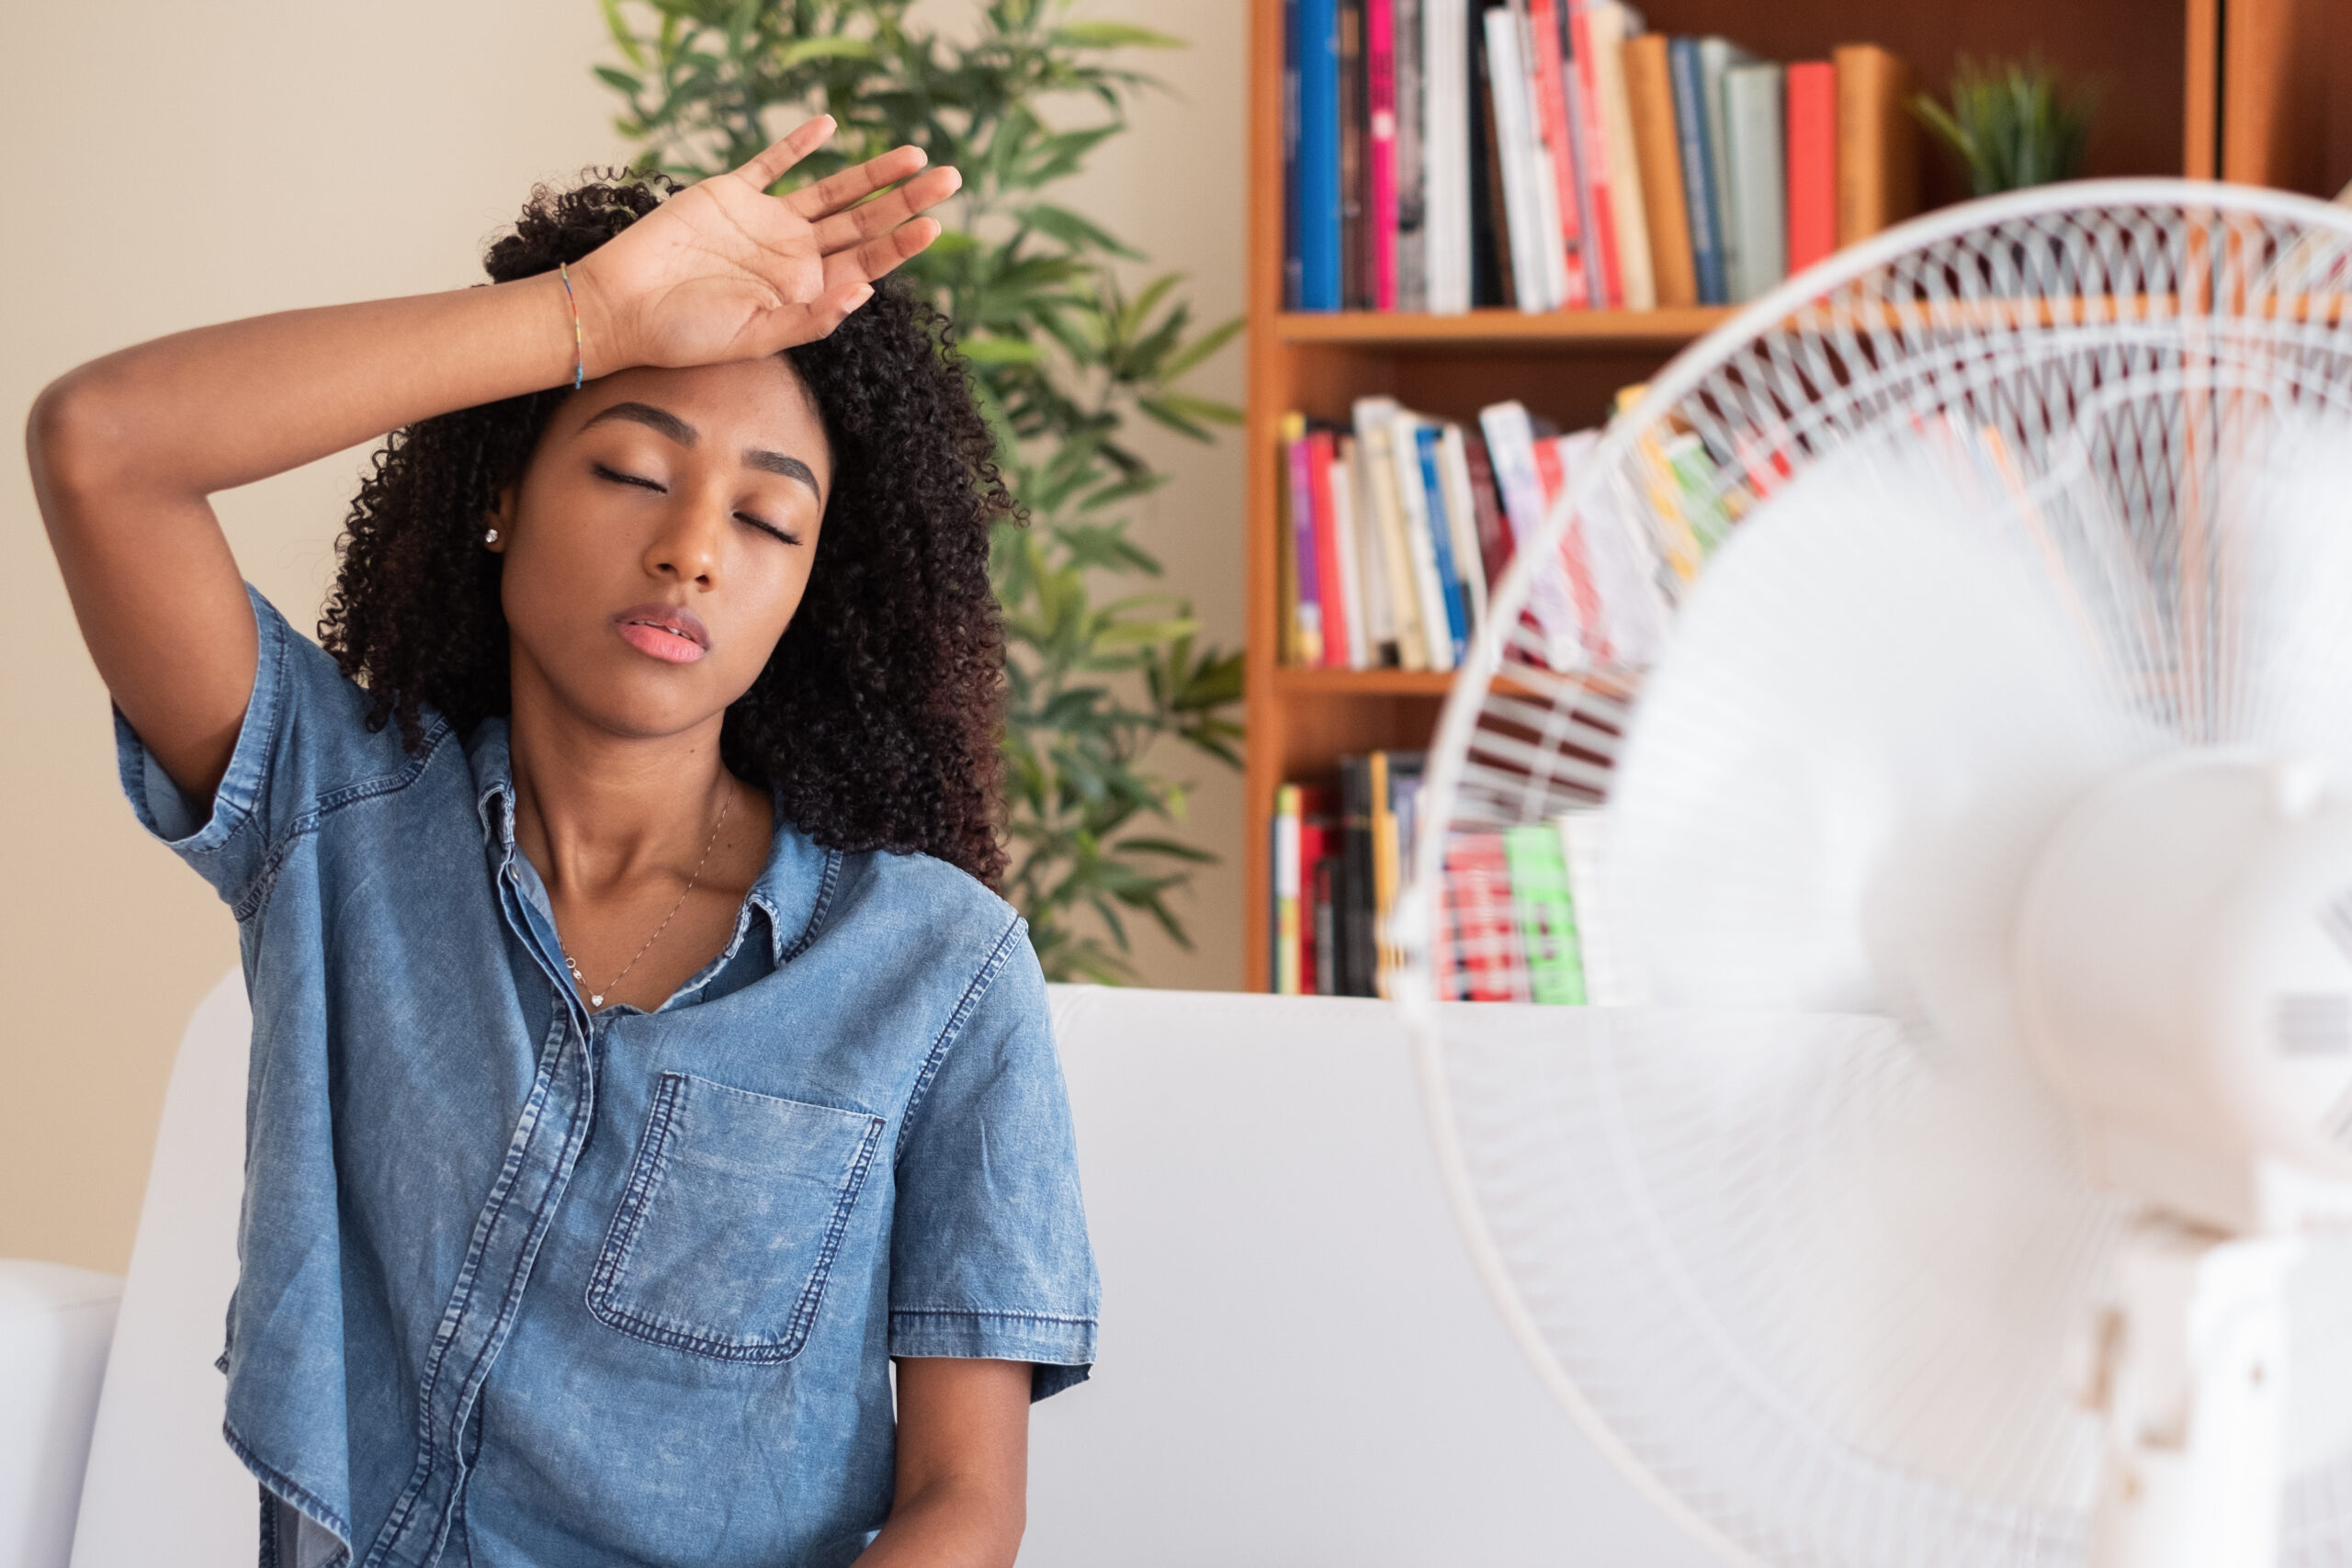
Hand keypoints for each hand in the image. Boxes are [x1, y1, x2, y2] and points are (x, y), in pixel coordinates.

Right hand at [570, 116, 958, 371]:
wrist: (621, 306)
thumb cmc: (684, 335)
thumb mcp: (754, 337)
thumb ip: (811, 316)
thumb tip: (867, 289)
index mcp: (805, 290)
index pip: (867, 261)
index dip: (902, 242)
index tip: (934, 223)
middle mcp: (794, 255)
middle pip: (863, 221)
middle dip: (906, 200)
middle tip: (952, 178)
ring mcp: (765, 222)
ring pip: (832, 192)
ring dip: (872, 173)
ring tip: (915, 157)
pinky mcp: (731, 194)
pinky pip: (771, 163)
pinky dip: (798, 144)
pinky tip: (828, 127)